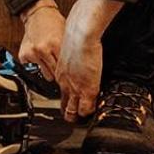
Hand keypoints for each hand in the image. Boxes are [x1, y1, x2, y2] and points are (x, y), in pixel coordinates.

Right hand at [18, 0, 64, 80]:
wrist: (38, 14)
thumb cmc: (54, 23)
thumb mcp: (65, 35)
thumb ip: (68, 52)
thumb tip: (75, 68)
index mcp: (55, 44)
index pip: (64, 68)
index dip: (68, 73)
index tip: (70, 75)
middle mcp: (42, 49)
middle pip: (54, 73)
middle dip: (58, 73)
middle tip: (61, 70)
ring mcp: (32, 53)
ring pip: (44, 74)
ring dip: (49, 71)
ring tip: (52, 63)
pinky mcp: (24, 55)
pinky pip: (32, 69)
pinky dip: (37, 66)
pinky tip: (41, 58)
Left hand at [59, 0, 123, 121]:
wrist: (80, 33)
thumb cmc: (77, 35)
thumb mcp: (71, 49)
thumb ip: (73, 57)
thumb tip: (80, 57)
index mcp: (61, 72)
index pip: (62, 91)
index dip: (67, 99)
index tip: (71, 103)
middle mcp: (65, 82)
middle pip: (65, 104)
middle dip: (69, 113)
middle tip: (73, 119)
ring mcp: (75, 87)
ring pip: (73, 109)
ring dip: (77, 116)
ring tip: (81, 121)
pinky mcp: (87, 89)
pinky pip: (86, 108)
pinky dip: (89, 112)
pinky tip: (92, 113)